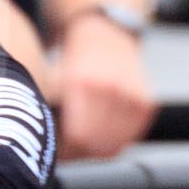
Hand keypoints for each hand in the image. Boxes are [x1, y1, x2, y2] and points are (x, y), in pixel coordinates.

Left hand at [55, 14, 154, 158]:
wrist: (106, 35)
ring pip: (113, 147)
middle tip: (64, 153)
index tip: (53, 152)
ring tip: (80, 147)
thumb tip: (42, 143)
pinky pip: (129, 139)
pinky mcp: (147, 104)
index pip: (77, 136)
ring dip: (95, 151)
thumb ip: (50, 108)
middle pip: (94, 145)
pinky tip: (99, 139)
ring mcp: (132, 97)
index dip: (63, 150)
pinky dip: (114, 143)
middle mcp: (111, 89)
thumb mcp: (56, 79)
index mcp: (82, 83)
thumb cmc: (75, 61)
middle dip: (77, 153)